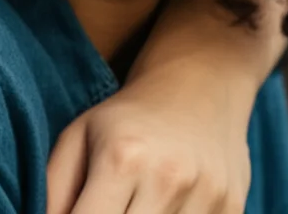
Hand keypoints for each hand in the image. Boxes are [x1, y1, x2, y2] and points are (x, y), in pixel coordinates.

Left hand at [46, 61, 251, 213]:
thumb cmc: (127, 118)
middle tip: (104, 209)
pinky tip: (163, 208)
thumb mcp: (80, 135)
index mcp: (121, 157)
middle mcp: (167, 179)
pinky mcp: (233, 210)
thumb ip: (53, 189)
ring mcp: (206, 198)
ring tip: (133, 205)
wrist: (198, 85)